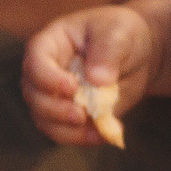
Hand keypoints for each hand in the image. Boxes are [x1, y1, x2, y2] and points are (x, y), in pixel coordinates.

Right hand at [22, 5, 156, 145]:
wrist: (135, 54)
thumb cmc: (120, 33)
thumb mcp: (118, 33)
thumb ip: (107, 52)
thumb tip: (97, 80)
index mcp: (50, 44)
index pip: (35, 62)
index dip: (48, 78)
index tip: (72, 87)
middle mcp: (45, 71)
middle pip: (34, 96)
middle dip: (55, 110)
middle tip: (81, 115)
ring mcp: (54, 96)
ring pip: (44, 120)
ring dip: (67, 130)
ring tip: (96, 132)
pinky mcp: (68, 114)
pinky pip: (63, 133)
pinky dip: (80, 138)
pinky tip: (102, 136)